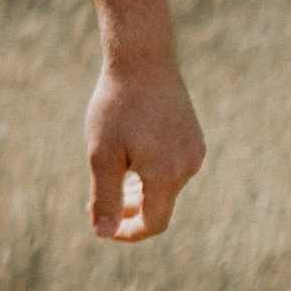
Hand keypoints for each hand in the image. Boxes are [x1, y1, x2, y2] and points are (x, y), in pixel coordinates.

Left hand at [83, 54, 200, 242]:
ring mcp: (195, 150)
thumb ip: (105, 197)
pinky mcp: (194, 137)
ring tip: (112, 176)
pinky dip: (151, 172)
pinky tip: (130, 157)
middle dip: (129, 210)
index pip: (153, 223)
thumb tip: (103, 232)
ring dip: (139, 191)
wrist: (142, 58)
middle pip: (159, 205)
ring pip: (165, 186)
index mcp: (167, 174)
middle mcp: (189, 165)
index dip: (128, 232)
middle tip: (96, 202)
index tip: (103, 226)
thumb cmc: (116, 106)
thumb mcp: (102, 154)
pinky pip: (173, 167)